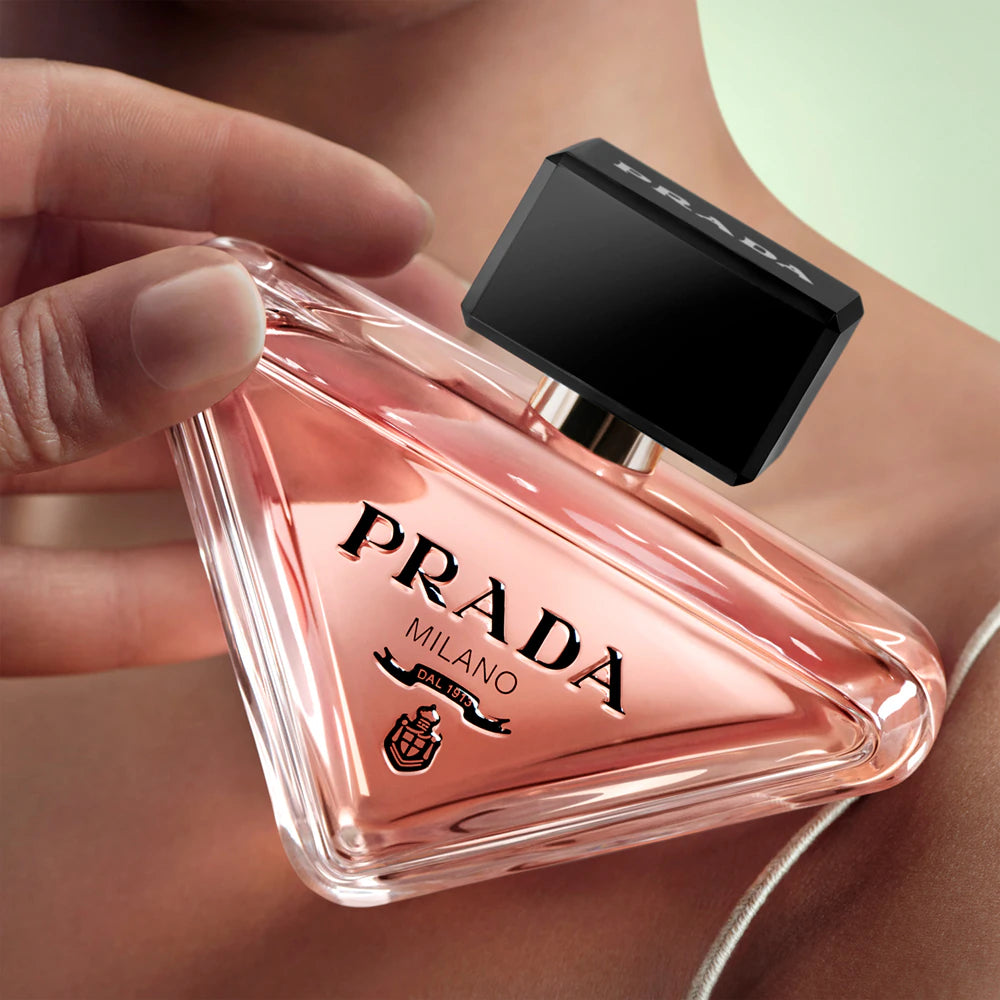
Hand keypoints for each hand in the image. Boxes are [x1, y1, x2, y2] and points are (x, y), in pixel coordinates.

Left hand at [0, 58, 434, 675]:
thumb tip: (221, 315)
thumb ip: (44, 357)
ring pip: (117, 440)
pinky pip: (52, 581)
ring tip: (378, 478)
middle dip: (296, 341)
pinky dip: (144, 598)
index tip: (395, 224)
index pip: (99, 142)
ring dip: (250, 467)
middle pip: (142, 298)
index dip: (265, 177)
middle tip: (422, 370)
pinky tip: (247, 596)